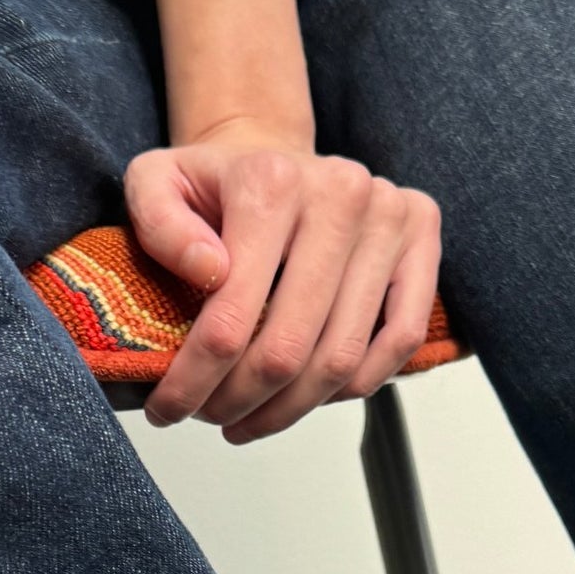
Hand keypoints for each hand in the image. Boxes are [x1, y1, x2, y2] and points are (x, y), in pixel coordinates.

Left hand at [123, 125, 442, 443]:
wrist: (273, 156)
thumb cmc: (215, 184)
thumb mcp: (153, 182)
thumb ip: (158, 223)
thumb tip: (209, 270)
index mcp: (270, 181)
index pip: (231, 316)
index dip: (195, 380)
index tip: (169, 409)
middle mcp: (339, 193)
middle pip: (288, 348)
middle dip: (240, 402)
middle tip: (211, 417)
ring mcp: (388, 214)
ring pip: (342, 358)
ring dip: (290, 408)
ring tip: (250, 417)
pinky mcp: (421, 235)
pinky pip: (401, 338)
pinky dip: (356, 384)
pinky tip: (311, 396)